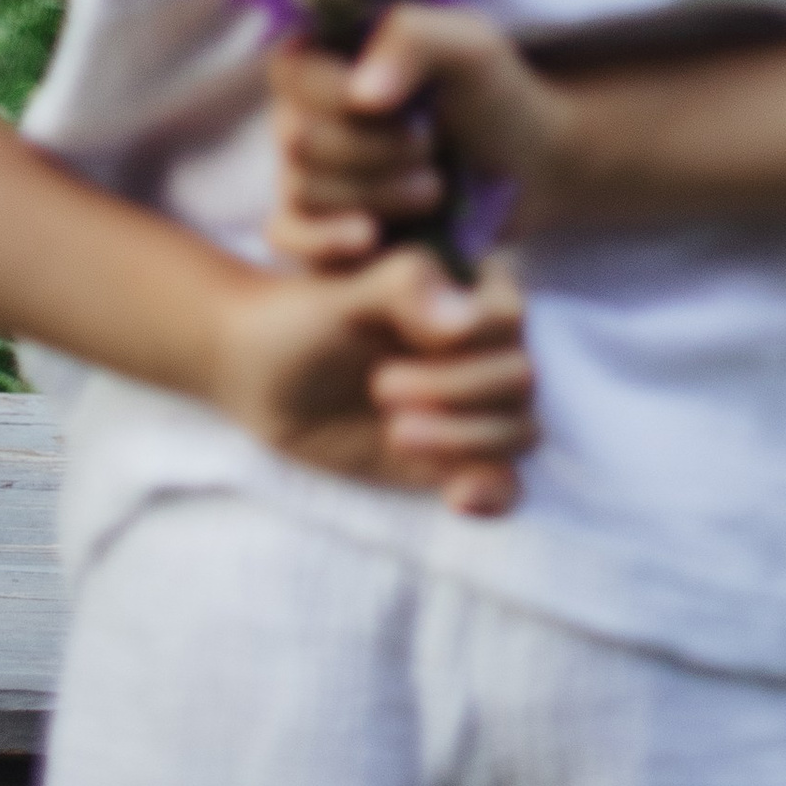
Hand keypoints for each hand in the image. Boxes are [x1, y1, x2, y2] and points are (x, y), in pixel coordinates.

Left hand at [204, 245, 537, 508]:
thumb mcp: (343, 294)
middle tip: (381, 389)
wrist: (266, 372)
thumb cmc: (303, 317)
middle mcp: (483, 346)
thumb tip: (462, 322)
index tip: (387, 363)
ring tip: (395, 432)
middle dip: (457, 393)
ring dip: (464, 440)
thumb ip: (404, 287)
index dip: (462, 351)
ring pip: (519, 431)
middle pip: (520, 380)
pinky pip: (506, 481)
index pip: (510, 322)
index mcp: (470, 290)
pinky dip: (495, 495)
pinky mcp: (457, 455)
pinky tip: (456, 498)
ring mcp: (473, 404)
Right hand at [268, 7, 576, 270]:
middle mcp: (303, 109)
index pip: (294, 74)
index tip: (414, 107)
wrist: (523, 167)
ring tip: (434, 186)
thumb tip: (362, 95)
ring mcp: (306, 170)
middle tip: (431, 146)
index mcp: (326, 52)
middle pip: (297, 138)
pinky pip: (289, 237)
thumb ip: (413, 40)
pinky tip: (371, 237)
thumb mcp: (469, 45)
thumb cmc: (492, 93)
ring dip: (378, 193)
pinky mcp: (317, 226)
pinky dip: (326, 240)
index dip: (348, 98)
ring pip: (302, 190)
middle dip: (375, 150)